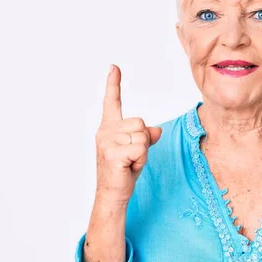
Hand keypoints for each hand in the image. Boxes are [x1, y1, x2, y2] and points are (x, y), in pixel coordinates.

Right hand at [95, 64, 161, 203]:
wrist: (113, 194)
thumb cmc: (124, 171)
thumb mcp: (138, 150)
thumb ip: (145, 137)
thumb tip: (156, 131)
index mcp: (109, 127)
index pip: (112, 102)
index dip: (113, 84)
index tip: (114, 67)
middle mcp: (105, 131)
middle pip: (140, 123)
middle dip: (143, 141)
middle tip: (132, 157)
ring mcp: (107, 142)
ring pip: (142, 136)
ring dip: (143, 152)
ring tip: (129, 163)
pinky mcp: (113, 154)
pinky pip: (141, 149)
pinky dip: (141, 160)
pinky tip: (129, 167)